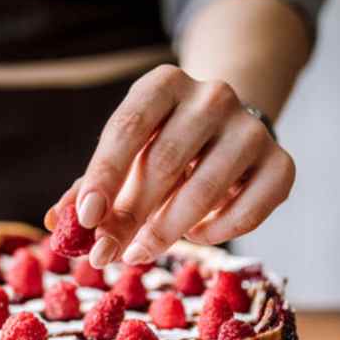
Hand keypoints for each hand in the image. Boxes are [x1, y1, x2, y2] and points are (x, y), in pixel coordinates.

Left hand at [46, 65, 294, 267]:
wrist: (226, 130)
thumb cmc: (160, 147)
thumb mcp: (124, 158)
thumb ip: (91, 188)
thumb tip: (57, 222)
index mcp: (164, 84)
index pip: (128, 127)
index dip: (104, 175)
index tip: (86, 218)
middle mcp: (212, 96)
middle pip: (166, 161)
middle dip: (131, 215)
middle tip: (106, 255)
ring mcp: (250, 128)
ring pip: (206, 188)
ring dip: (168, 230)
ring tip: (142, 251)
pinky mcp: (281, 163)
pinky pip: (249, 209)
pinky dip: (217, 232)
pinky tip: (197, 234)